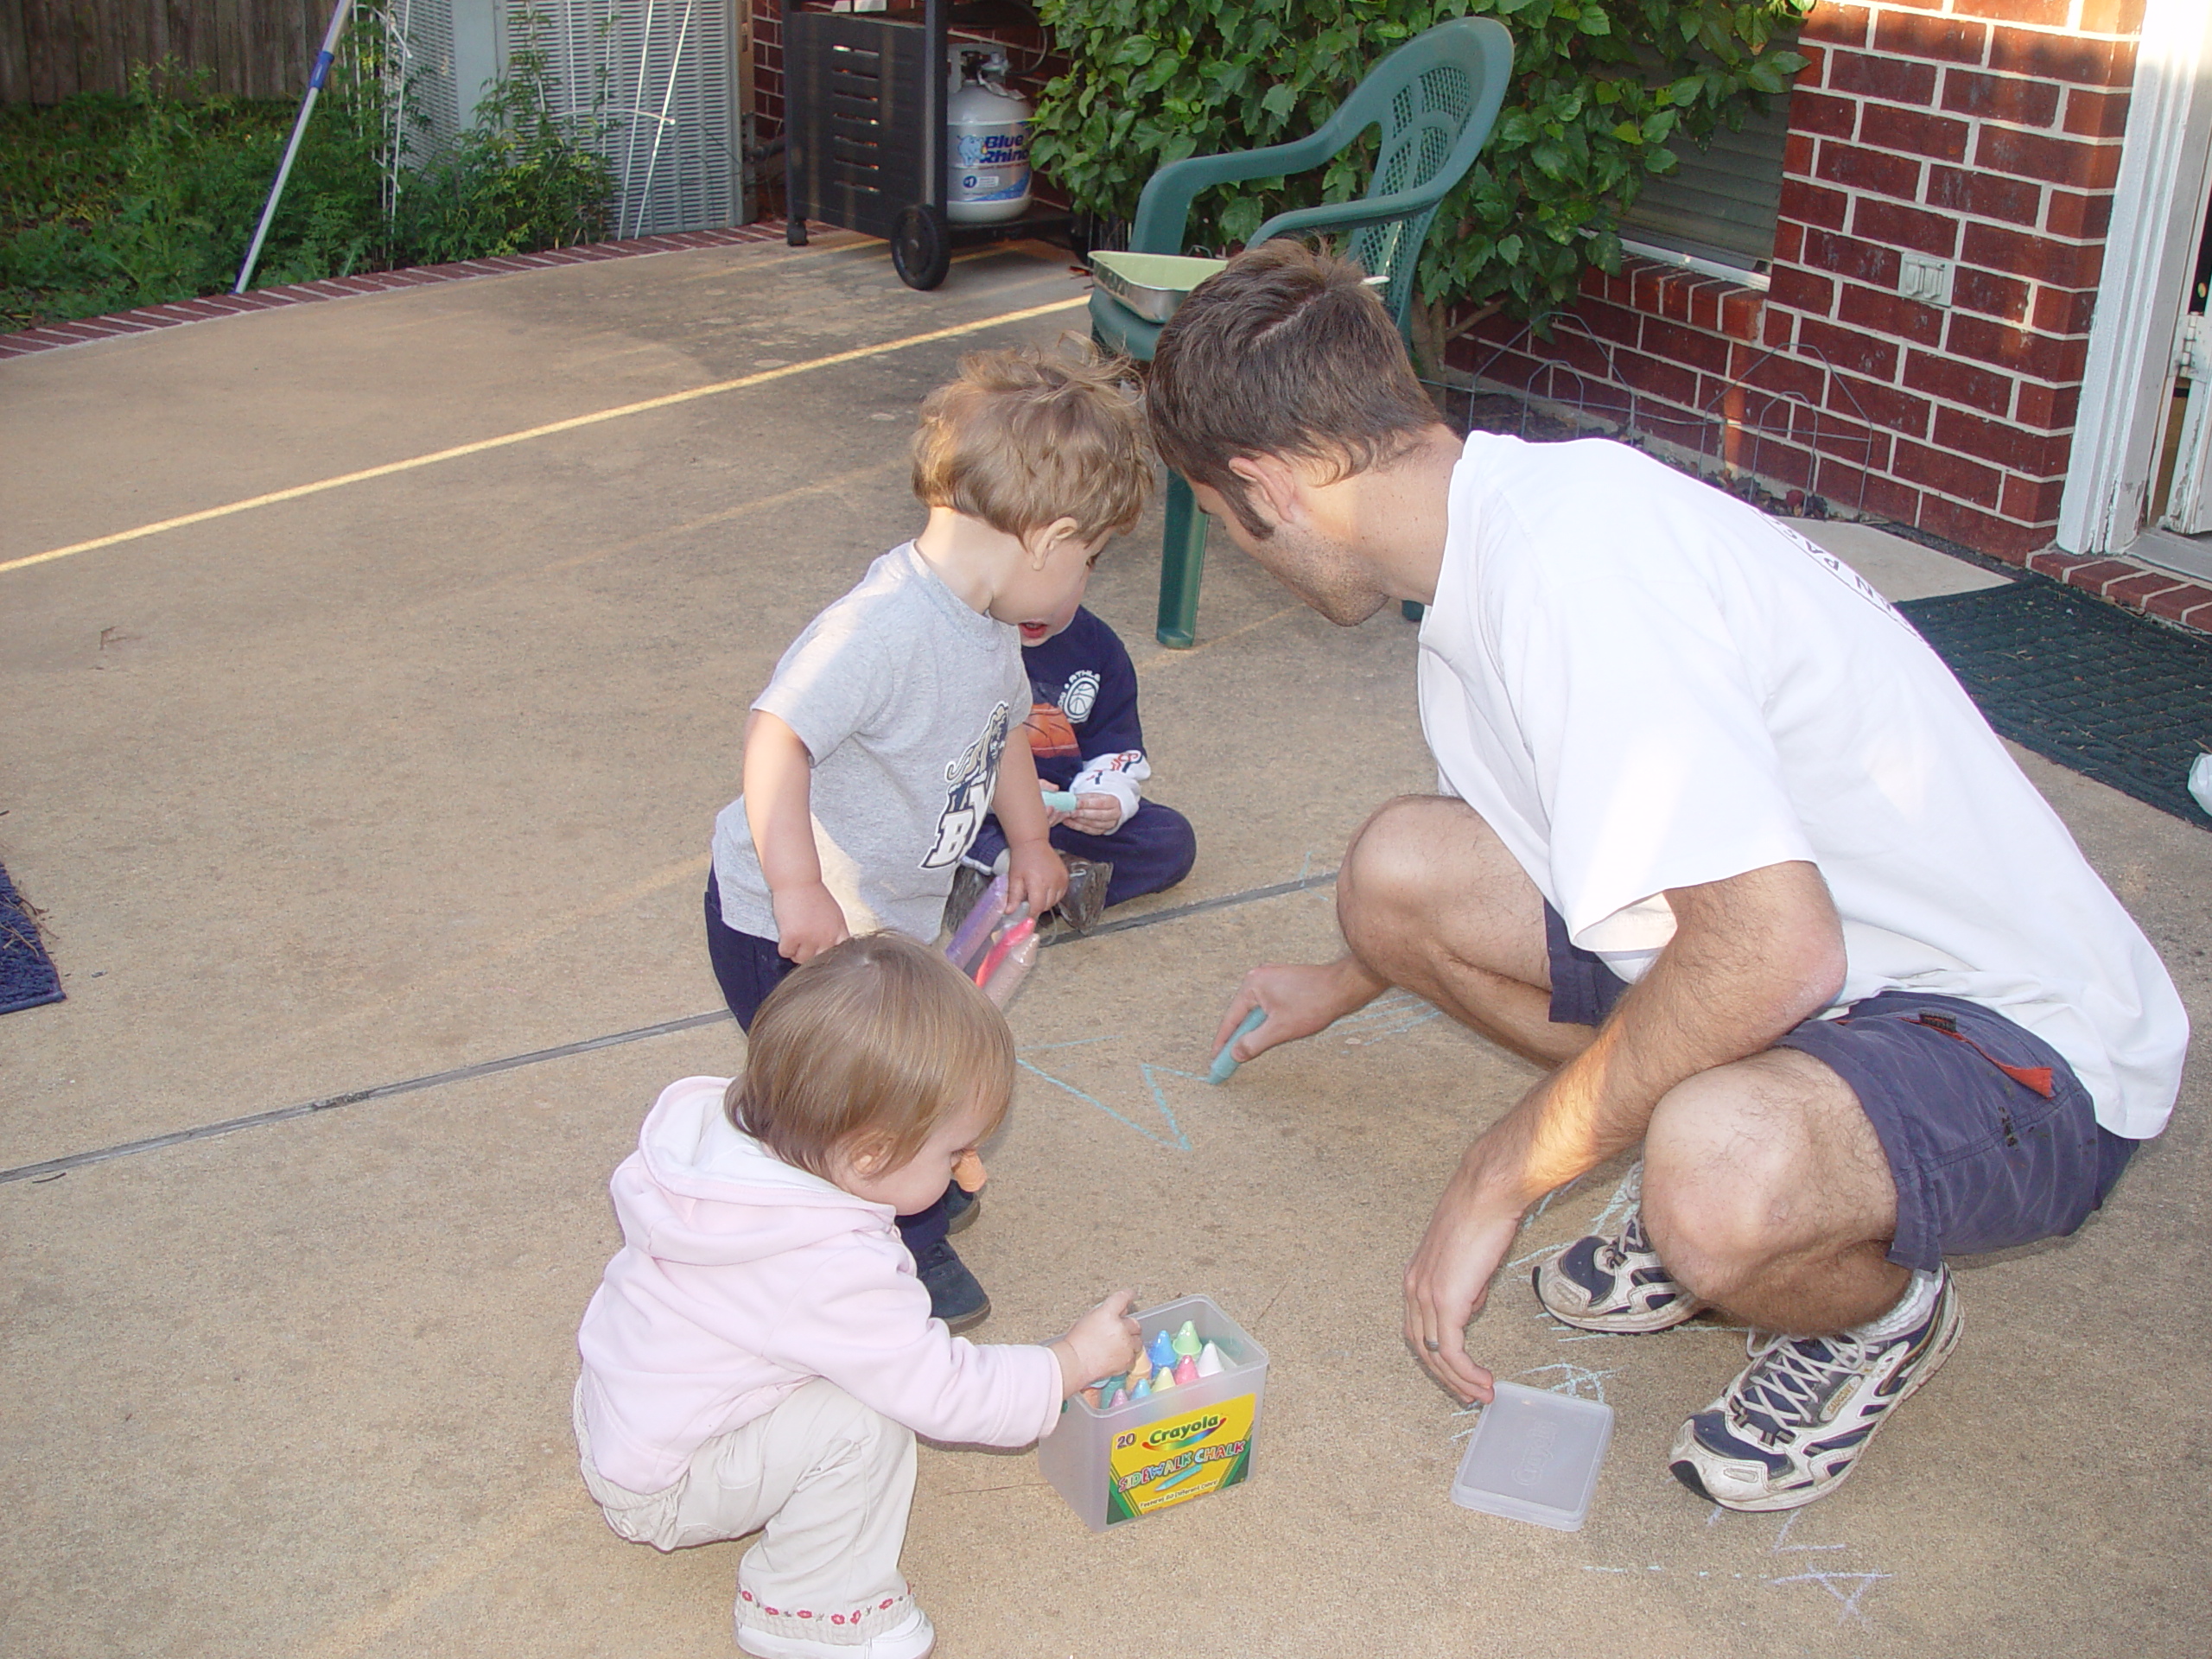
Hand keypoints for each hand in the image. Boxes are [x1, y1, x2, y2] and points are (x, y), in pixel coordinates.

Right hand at [770, 881, 848, 962]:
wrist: (798, 880)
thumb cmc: (813, 894)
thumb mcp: (833, 913)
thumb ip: (835, 932)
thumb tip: (833, 950)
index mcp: (839, 930)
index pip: (842, 955)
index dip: (832, 959)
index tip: (824, 957)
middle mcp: (826, 936)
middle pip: (818, 961)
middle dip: (810, 955)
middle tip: (803, 943)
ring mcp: (809, 938)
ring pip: (801, 959)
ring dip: (795, 952)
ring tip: (794, 938)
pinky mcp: (792, 936)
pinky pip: (786, 953)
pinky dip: (784, 947)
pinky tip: (785, 935)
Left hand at [1004, 838, 1067, 915]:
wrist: (1033, 843)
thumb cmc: (1022, 859)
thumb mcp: (1014, 878)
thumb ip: (1013, 897)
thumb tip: (1009, 912)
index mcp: (1038, 883)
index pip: (1037, 907)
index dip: (1031, 913)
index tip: (1026, 914)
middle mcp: (1052, 883)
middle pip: (1046, 906)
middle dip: (1037, 907)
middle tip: (1029, 900)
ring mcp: (1061, 880)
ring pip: (1055, 901)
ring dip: (1046, 901)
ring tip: (1037, 893)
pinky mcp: (1066, 877)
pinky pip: (1061, 893)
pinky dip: (1054, 895)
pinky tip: (1045, 889)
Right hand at [1050, 1289, 1140, 1394]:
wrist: (1075, 1363)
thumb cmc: (1077, 1343)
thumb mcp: (1088, 1319)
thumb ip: (1105, 1313)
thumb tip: (1119, 1312)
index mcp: (1107, 1313)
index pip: (1122, 1298)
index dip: (1128, 1295)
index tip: (1131, 1294)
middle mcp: (1119, 1327)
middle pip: (1134, 1322)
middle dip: (1128, 1326)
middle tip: (1118, 1332)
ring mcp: (1125, 1343)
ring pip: (1137, 1340)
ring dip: (1130, 1342)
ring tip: (1115, 1347)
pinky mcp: (1128, 1358)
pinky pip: (1133, 1355)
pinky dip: (1127, 1356)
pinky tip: (1115, 1357)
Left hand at [1060, 792, 1120, 835]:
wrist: (1106, 809)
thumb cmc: (1097, 800)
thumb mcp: (1092, 795)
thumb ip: (1082, 797)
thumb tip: (1069, 800)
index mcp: (1113, 802)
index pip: (1100, 803)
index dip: (1087, 804)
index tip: (1076, 803)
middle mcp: (1114, 814)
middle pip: (1098, 815)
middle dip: (1082, 814)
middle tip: (1070, 812)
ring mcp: (1109, 825)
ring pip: (1092, 824)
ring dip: (1078, 821)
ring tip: (1066, 816)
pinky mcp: (1101, 831)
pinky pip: (1088, 830)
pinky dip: (1077, 826)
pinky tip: (1068, 822)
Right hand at [1212, 956, 1386, 1066]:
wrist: (1344, 987)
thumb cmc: (1315, 1002)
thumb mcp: (1280, 1030)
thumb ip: (1253, 1043)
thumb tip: (1236, 1054)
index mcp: (1252, 985)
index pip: (1230, 1019)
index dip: (1222, 1042)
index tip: (1214, 1060)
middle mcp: (1258, 978)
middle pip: (1241, 1014)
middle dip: (1236, 1038)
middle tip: (1227, 1061)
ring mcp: (1272, 979)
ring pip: (1255, 1012)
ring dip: (1252, 1030)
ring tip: (1247, 1052)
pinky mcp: (1284, 983)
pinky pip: (1267, 1007)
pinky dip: (1264, 1022)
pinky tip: (1267, 1035)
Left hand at [1402, 1158, 1523, 1403]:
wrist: (1487, 1194)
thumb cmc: (1482, 1216)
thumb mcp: (1467, 1258)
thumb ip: (1464, 1286)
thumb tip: (1470, 1306)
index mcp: (1414, 1277)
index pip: (1417, 1328)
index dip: (1436, 1356)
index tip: (1458, 1374)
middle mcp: (1413, 1287)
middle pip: (1421, 1347)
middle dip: (1446, 1376)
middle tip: (1469, 1395)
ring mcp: (1426, 1295)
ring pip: (1435, 1354)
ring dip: (1459, 1380)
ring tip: (1482, 1394)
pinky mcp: (1445, 1300)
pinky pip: (1451, 1349)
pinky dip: (1465, 1372)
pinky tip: (1483, 1381)